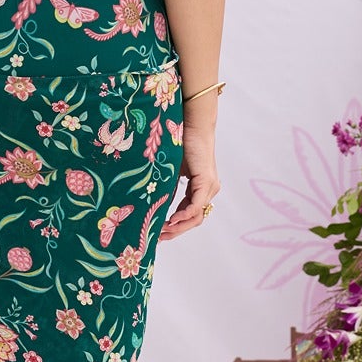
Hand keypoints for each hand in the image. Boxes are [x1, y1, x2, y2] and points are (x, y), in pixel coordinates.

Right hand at [161, 110, 218, 239]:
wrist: (192, 123)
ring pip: (196, 216)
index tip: (159, 232)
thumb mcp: (171, 169)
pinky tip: (170, 219)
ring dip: (178, 226)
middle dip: (176, 231)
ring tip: (162, 230)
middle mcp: (208, 190)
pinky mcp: (206, 182)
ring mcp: (209, 187)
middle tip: (158, 238)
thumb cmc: (180, 141)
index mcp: (200, 188)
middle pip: (194, 220)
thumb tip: (151, 200)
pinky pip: (196, 206)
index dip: (175, 225)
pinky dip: (183, 215)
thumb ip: (167, 185)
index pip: (189, 214)